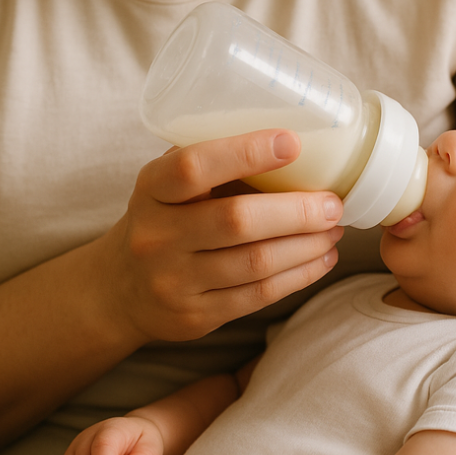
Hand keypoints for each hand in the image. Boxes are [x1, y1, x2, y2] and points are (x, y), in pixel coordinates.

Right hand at [94, 129, 343, 343]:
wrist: (121, 288)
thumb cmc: (164, 218)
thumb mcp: (169, 183)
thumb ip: (214, 161)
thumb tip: (295, 139)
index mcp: (152, 189)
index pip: (194, 167)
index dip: (245, 152)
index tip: (291, 141)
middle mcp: (157, 236)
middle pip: (237, 221)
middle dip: (297, 211)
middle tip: (334, 203)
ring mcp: (174, 281)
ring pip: (256, 262)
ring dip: (307, 245)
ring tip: (334, 230)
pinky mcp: (196, 315)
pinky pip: (259, 295)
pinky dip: (300, 275)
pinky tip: (322, 258)